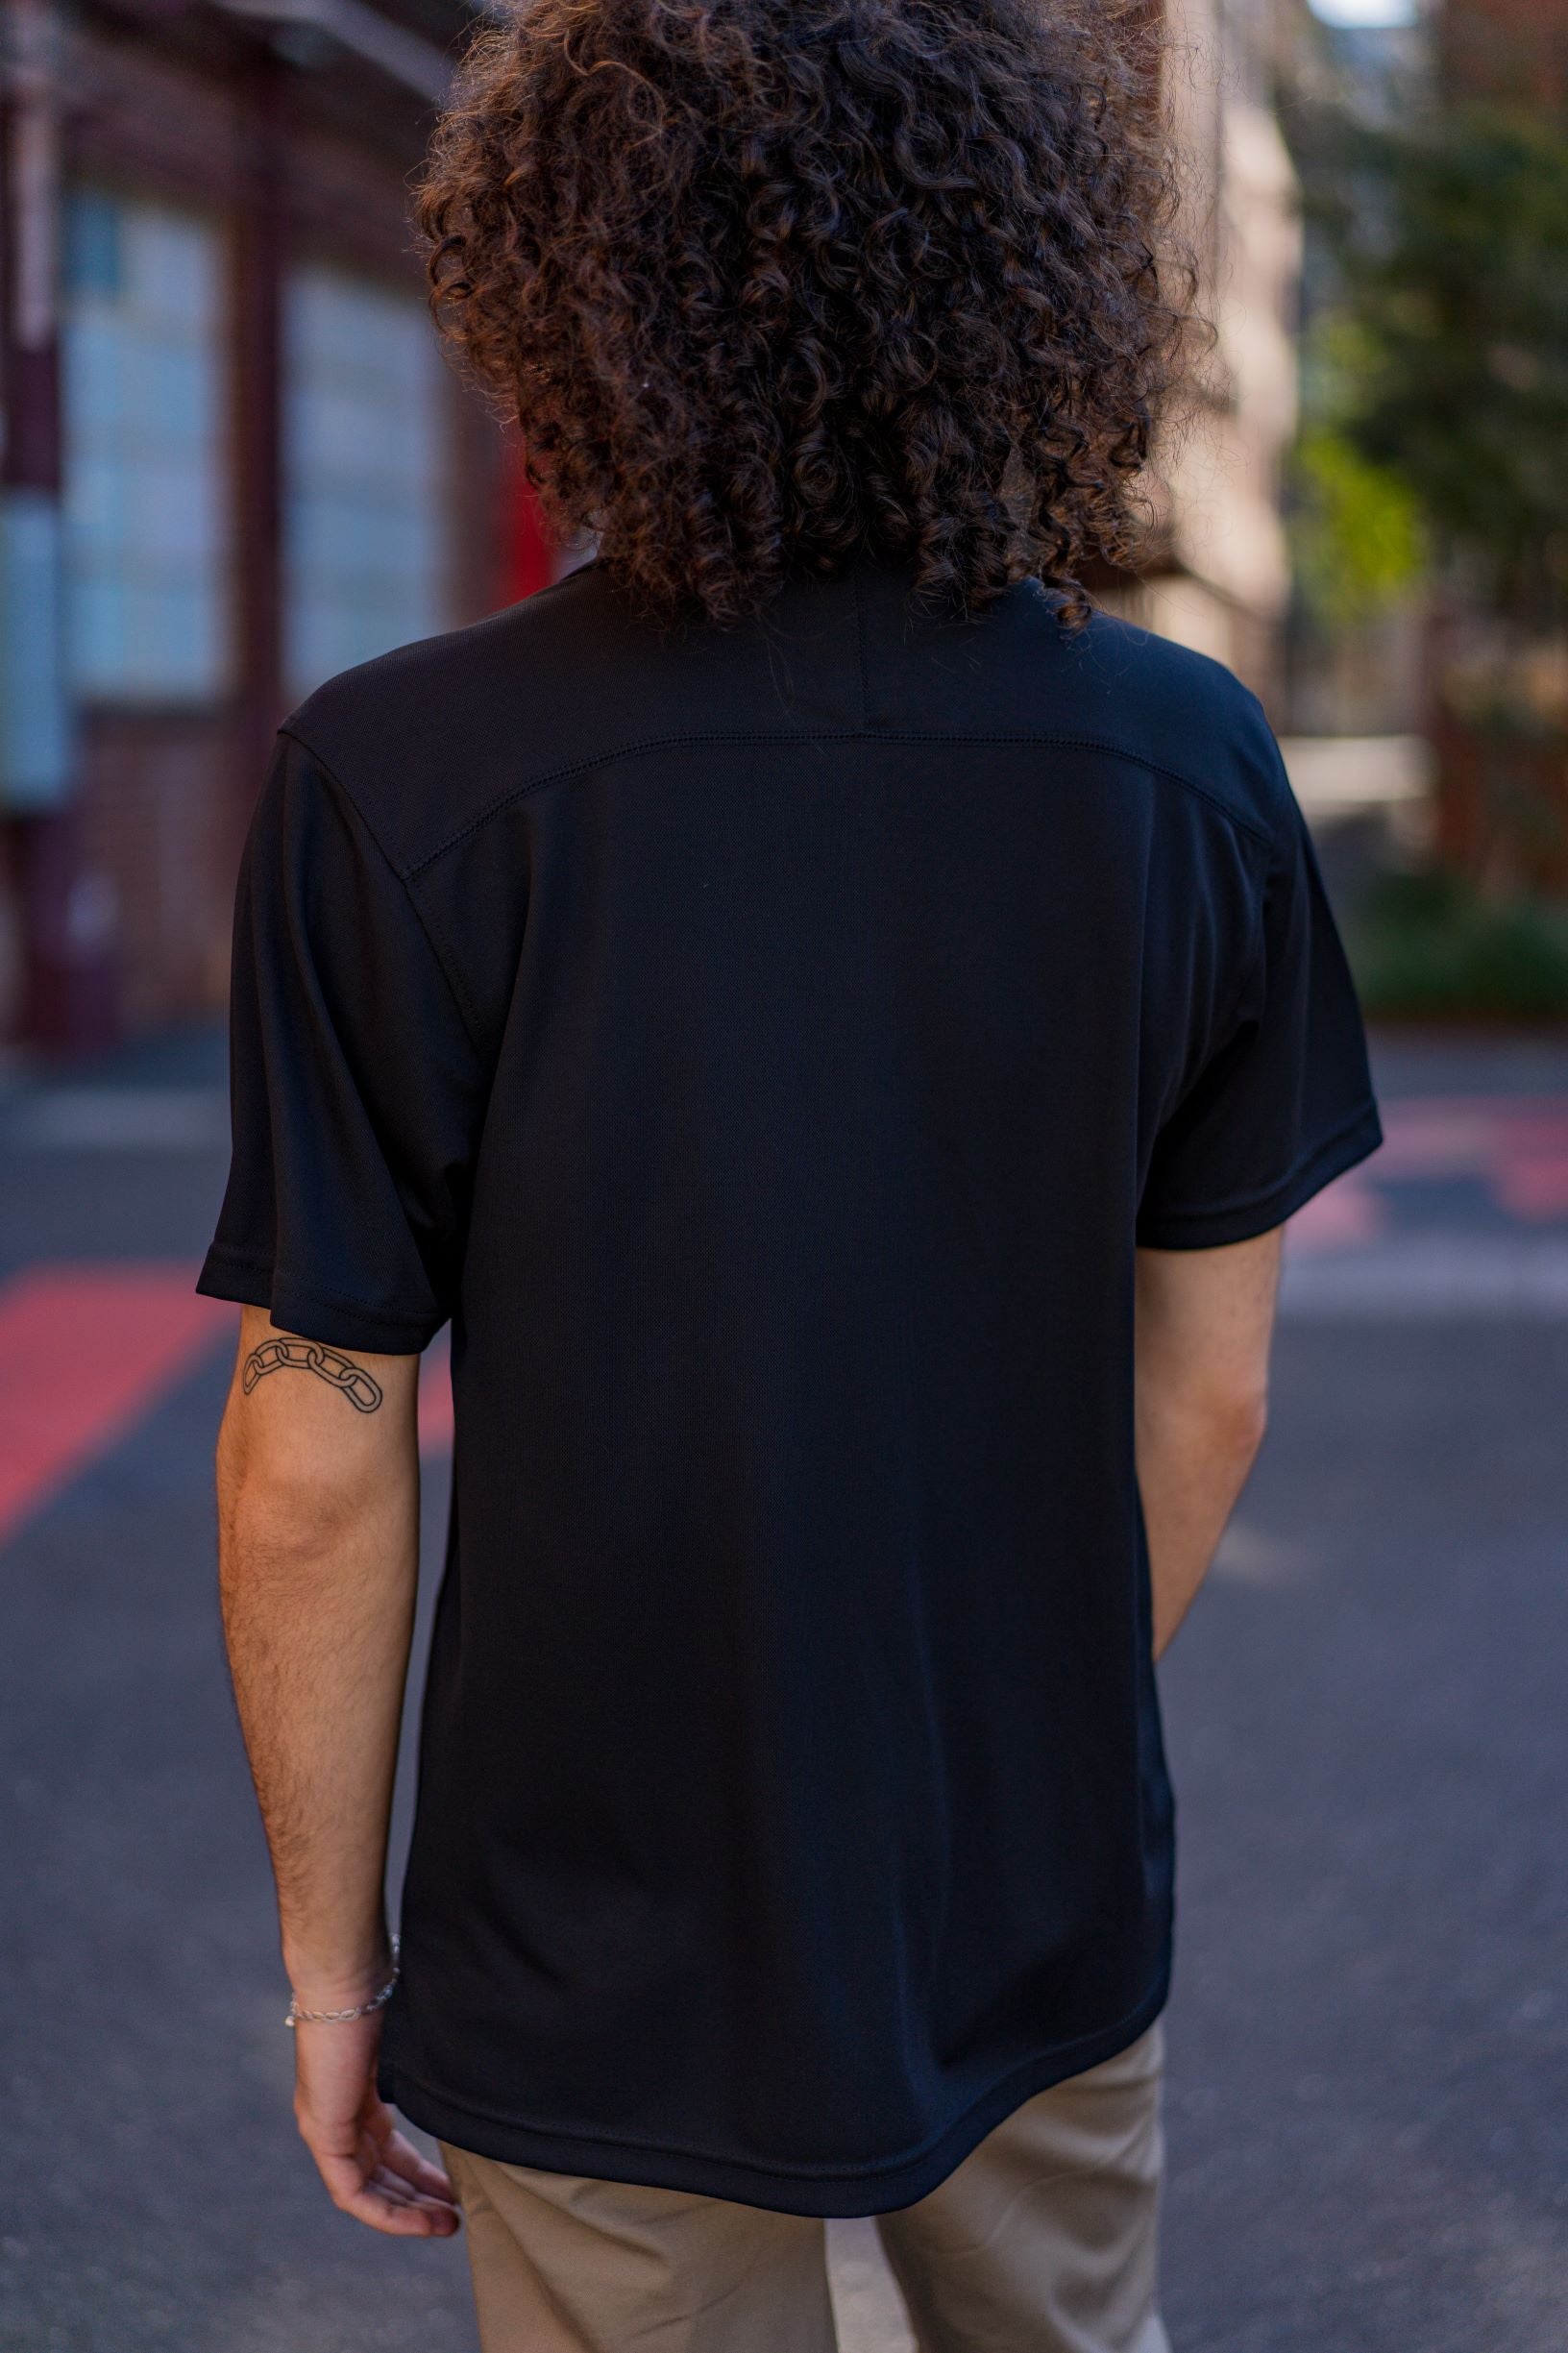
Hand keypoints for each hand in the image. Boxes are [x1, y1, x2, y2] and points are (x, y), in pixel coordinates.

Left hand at [292, 2011, 460, 2237]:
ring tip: (447, 2225)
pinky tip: (417, 2221)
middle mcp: (337, 2116)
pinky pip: (350, 2192)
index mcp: (357, 2095)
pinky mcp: (322, 2132)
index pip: (387, 2151)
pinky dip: (384, 2211)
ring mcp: (326, 2125)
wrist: (349, 1977)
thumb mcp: (411, 2040)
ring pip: (366, 2190)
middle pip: (379, 2175)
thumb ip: (427, 2068)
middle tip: (456, 2217)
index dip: (421, 2174)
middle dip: (419, 2200)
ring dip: (406, 2213)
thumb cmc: (382, 1990)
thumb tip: (471, 2068)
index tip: (455, 2188)